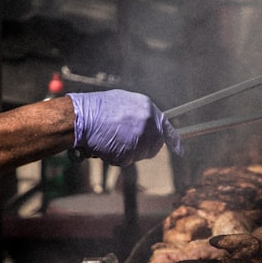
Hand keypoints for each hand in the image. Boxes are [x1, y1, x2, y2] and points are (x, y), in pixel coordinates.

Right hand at [68, 90, 182, 165]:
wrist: (81, 118)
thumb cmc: (97, 109)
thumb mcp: (124, 102)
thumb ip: (140, 113)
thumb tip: (148, 122)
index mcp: (147, 108)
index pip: (167, 127)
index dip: (174, 140)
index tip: (180, 150)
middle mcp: (147, 124)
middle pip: (155, 145)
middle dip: (145, 148)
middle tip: (128, 144)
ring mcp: (139, 140)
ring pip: (140, 154)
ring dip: (128, 151)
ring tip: (111, 139)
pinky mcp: (128, 154)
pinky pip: (126, 160)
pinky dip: (116, 157)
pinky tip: (106, 146)